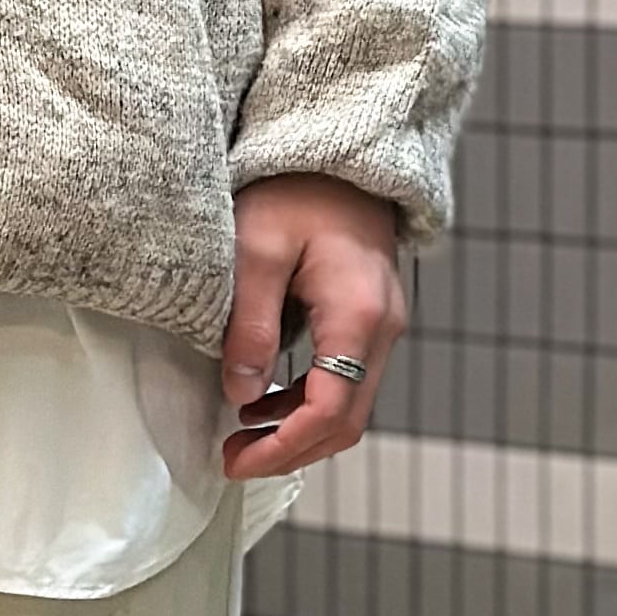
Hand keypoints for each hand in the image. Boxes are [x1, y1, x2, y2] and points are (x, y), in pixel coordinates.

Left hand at [220, 174, 407, 479]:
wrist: (338, 155)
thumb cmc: (296, 189)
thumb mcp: (256, 250)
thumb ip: (249, 324)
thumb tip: (239, 392)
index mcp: (358, 314)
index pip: (329, 410)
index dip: (281, 448)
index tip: (236, 460)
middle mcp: (382, 327)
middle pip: (346, 420)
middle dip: (291, 452)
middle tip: (233, 459)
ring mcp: (383, 324)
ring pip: (350, 405)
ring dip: (298, 430)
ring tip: (241, 434)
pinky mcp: (370, 318)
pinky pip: (347, 379)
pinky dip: (308, 402)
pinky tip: (264, 400)